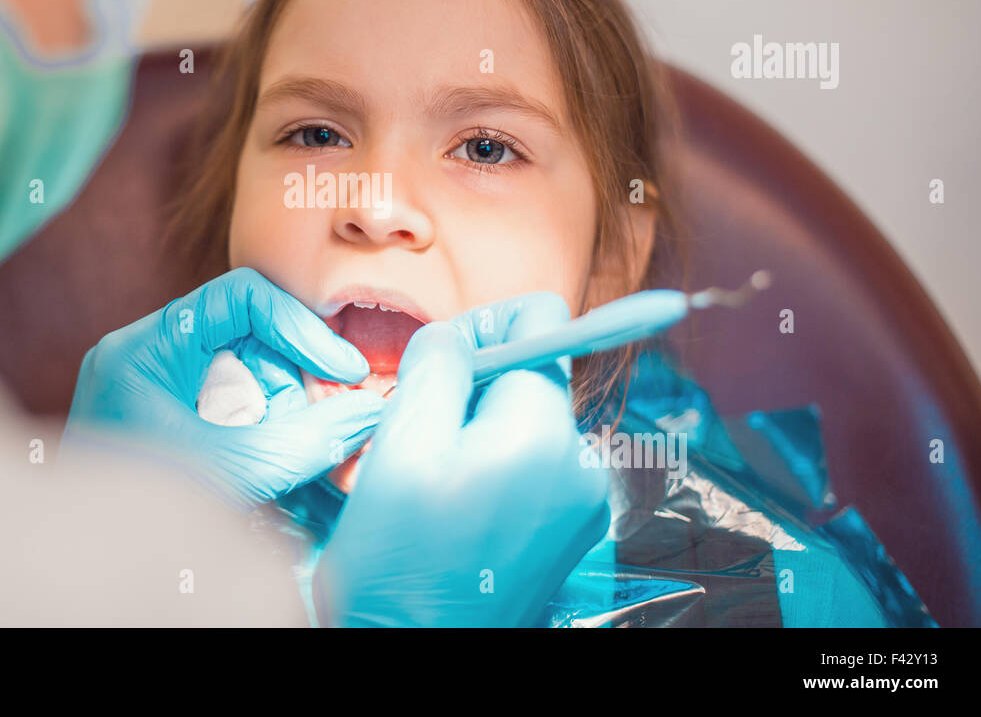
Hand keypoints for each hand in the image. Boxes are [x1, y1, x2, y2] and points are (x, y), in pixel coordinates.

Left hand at [62, 268, 384, 508]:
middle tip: (337, 418)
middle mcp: (144, 356)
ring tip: (299, 456)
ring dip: (283, 411)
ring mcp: (152, 387)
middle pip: (248, 339)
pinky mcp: (163, 417)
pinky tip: (271, 464)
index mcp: (144, 350)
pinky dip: (261, 429)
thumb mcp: (235, 473)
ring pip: (245, 374)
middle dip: (297, 382)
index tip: (345, 369)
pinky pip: (229, 404)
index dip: (301, 327)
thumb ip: (308, 440)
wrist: (88, 568)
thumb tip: (370, 411)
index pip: (240, 298)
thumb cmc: (138, 525)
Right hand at [312, 292, 609, 626]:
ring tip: (425, 480)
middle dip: (470, 388)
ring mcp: (580, 504)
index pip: (543, 323)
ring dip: (473, 432)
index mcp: (544, 431)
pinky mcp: (567, 534)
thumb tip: (458, 331)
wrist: (418, 658)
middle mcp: (580, 462)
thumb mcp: (401, 443)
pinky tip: (448, 507)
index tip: (440, 355)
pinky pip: (530, 470)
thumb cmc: (400, 563)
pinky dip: (489, 470)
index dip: (486, 322)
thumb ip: (437, 363)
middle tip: (414, 431)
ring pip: (523, 425)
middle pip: (530, 378)